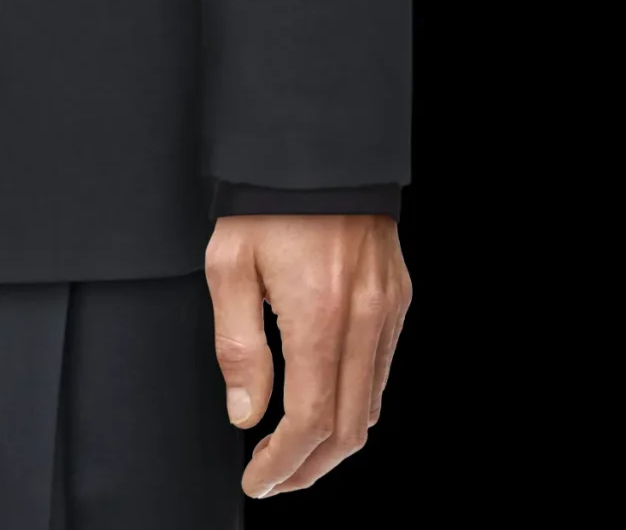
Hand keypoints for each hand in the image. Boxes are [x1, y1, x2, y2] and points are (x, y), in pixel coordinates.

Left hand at [205, 212, 409, 497]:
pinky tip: (324, 404)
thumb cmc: (264, 199)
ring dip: (334, 442)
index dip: (282, 464)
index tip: (257, 480)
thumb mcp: (229, 263)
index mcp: (319, 313)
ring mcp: (387, 309)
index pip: (308, 420)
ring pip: (370, 405)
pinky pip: (381, 370)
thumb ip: (238, 346)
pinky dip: (355, 403)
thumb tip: (247, 416)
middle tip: (274, 479)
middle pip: (347, 428)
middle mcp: (363, 317)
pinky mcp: (397, 297)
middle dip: (309, 468)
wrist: (317, 145)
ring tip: (294, 452)